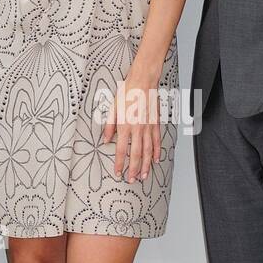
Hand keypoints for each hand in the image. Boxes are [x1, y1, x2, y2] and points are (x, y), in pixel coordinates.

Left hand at [102, 68, 162, 183]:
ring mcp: (148, 127)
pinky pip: (157, 141)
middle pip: (136, 155)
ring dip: (146, 165)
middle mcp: (137, 129)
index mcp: (124, 125)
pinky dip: (156, 152)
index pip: (120, 150)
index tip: (118, 172)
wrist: (143, 81)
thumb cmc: (127, 92)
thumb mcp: (113, 107)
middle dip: (134, 170)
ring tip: (144, 176)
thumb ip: (109, 125)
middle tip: (132, 180)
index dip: (119, 163)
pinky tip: (155, 160)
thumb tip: (105, 139)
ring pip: (148, 151)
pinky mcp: (155, 124)